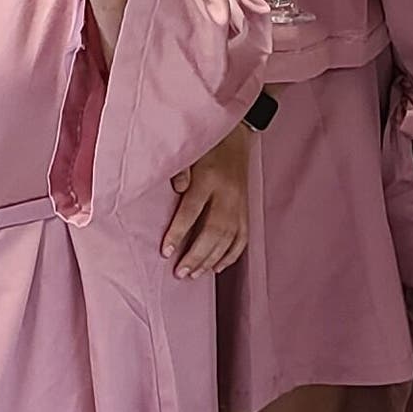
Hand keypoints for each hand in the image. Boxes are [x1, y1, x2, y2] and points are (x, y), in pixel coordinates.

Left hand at [164, 124, 252, 277]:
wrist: (236, 136)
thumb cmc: (206, 146)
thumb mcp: (189, 152)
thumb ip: (180, 169)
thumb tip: (176, 188)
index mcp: (209, 178)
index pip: (192, 210)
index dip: (178, 232)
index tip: (165, 252)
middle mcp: (227, 194)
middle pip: (213, 230)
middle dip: (196, 255)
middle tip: (180, 273)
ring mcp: (240, 203)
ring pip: (229, 238)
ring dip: (211, 259)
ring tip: (193, 275)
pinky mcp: (246, 209)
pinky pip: (243, 237)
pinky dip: (231, 255)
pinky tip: (218, 267)